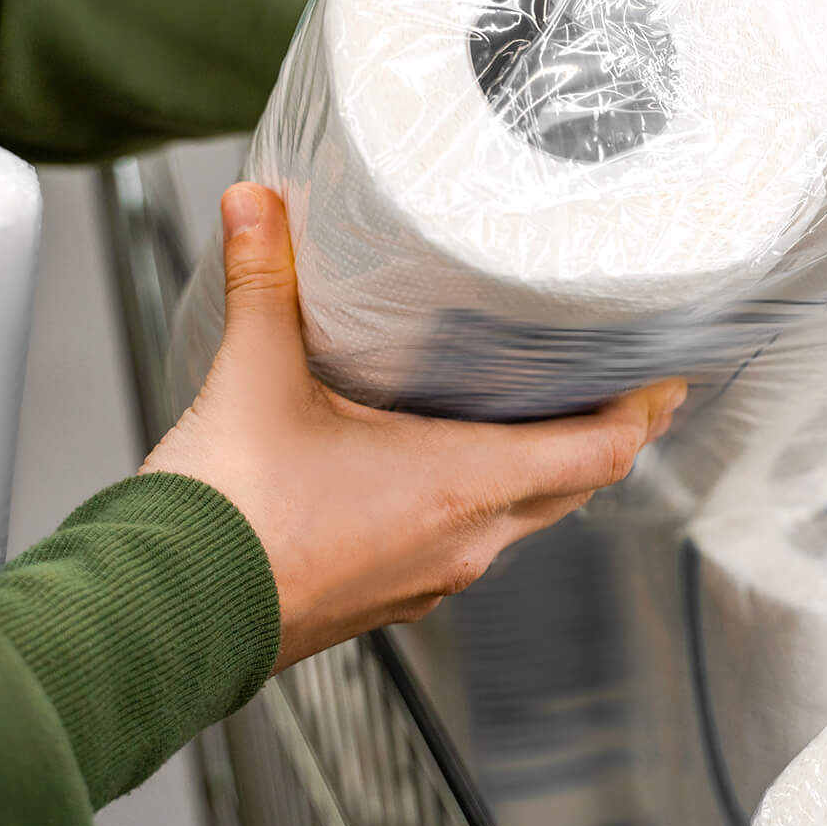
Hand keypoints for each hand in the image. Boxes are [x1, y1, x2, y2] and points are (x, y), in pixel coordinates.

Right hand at [142, 184, 684, 670]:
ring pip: (520, 520)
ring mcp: (427, 578)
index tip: (671, 373)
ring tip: (541, 414)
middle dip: (604, 434)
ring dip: (543, 471)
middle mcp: (463, 540)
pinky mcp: (385, 597)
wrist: (155, 622)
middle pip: (572, 486)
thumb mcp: (252, 376)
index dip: (645, 410)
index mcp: (462, 484)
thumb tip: (262, 203)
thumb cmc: (222, 519)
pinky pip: (463, 544)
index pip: (600, 450)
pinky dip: (483, 502)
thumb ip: (266, 281)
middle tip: (622, 383)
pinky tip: (447, 469)